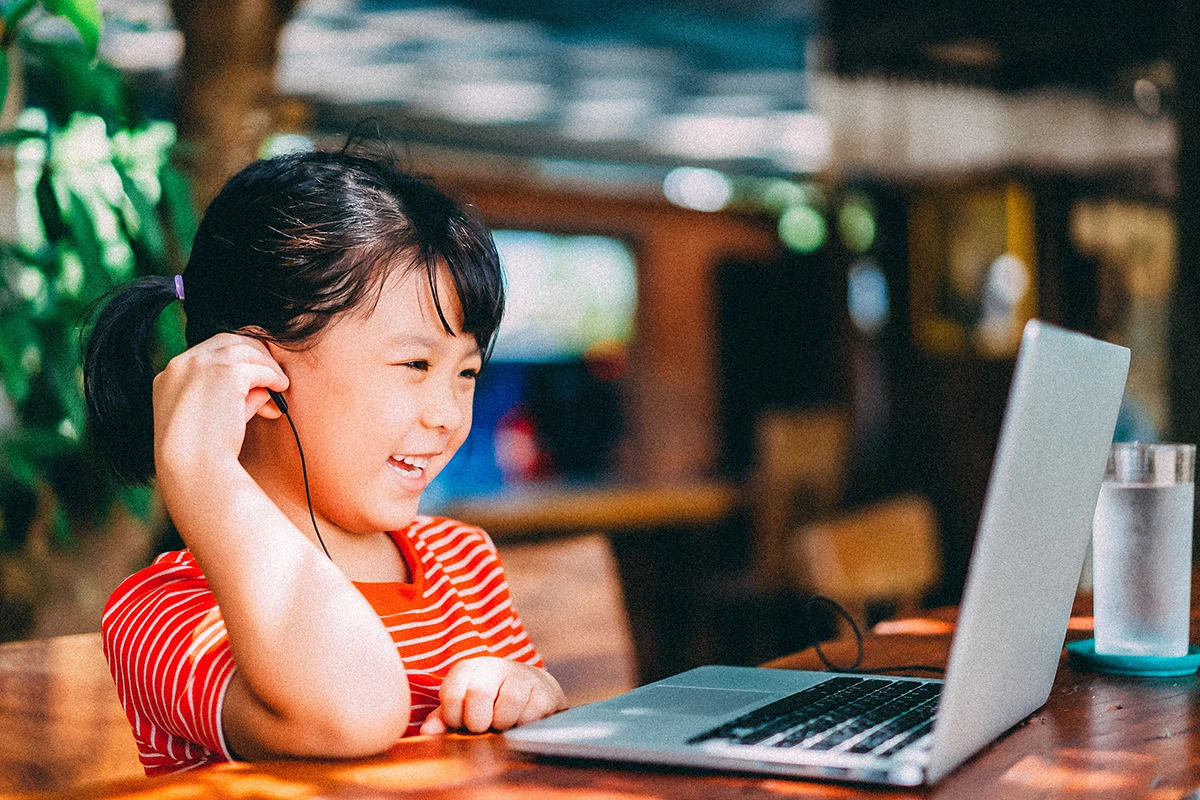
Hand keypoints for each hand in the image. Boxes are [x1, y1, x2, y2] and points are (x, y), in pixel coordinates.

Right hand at [153, 332, 288, 483]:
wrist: (195, 468)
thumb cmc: (201, 452)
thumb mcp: (212, 417)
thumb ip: (235, 397)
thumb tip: (265, 388)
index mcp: (169, 375)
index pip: (206, 352)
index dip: (232, 359)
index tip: (250, 372)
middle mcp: (182, 364)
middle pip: (227, 341)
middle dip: (252, 354)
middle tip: (270, 372)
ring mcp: (203, 364)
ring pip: (245, 350)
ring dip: (266, 364)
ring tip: (279, 384)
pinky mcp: (226, 372)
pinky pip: (259, 368)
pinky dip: (273, 376)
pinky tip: (281, 388)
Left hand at [418, 657, 564, 734]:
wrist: (531, 691)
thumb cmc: (488, 705)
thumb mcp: (462, 709)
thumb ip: (442, 720)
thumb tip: (428, 732)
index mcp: (468, 669)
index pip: (452, 693)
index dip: (454, 717)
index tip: (461, 723)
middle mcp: (495, 666)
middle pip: (479, 693)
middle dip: (478, 721)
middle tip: (483, 727)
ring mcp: (522, 677)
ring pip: (507, 706)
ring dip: (502, 724)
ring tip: (502, 724)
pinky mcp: (544, 692)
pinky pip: (530, 715)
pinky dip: (522, 725)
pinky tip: (520, 722)